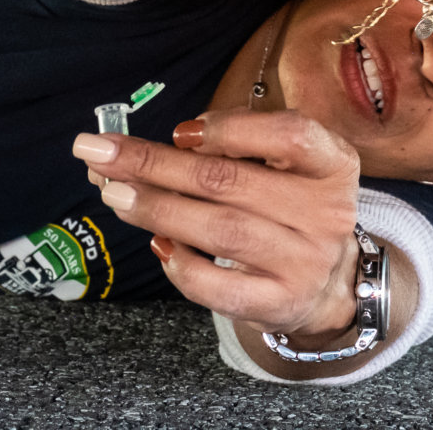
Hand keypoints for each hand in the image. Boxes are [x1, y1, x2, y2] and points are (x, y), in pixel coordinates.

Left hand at [73, 110, 361, 339]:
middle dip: (157, 164)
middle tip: (100, 152)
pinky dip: (181, 265)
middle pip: (232, 182)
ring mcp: (305, 262)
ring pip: (221, 231)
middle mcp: (326, 212)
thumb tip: (158, 143)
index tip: (179, 131)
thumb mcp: (284, 164)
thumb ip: (235, 144)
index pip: (290, 135)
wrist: (329, 283)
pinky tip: (157, 243)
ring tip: (114, 194)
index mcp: (331, 165)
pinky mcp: (279, 303)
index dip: (231, 129)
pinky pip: (220, 287)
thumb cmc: (291, 207)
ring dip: (158, 209)